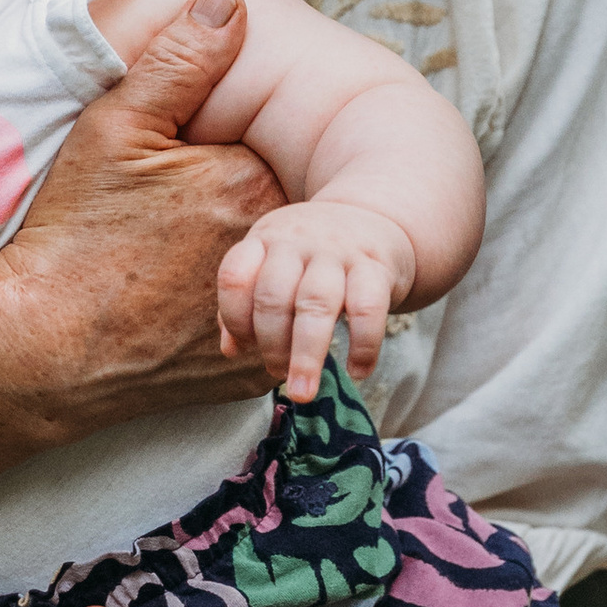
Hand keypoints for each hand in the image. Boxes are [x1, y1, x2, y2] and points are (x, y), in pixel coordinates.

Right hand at [0, 0, 291, 426]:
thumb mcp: (114, 130)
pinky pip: (268, 333)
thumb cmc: (72, 236)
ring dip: (251, 265)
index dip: (227, 154)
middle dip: (239, 208)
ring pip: (279, 273)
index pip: (272, 150)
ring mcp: (269, 317)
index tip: (186, 173)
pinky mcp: (251, 374)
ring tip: (179, 268)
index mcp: (252, 184)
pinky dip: (240, 319)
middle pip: (282, 213)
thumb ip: (180, 60)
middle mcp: (275, 252)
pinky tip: (186, 313)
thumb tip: (231, 2)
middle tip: (175, 225)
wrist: (40, 348)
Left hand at [218, 198, 416, 400]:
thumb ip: (247, 303)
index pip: (235, 276)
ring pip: (316, 304)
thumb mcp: (273, 263)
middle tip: (277, 374)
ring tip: (302, 390)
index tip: (245, 347)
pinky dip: (363, 346)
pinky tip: (357, 372)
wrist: (373, 216)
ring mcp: (338, 253)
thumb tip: (230, 350)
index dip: (234, 318)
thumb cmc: (312, 254)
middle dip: (271, 346)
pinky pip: (367, 309)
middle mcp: (298, 242)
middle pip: (273, 297)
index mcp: (265, 240)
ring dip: (306, 355)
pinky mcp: (376, 268)